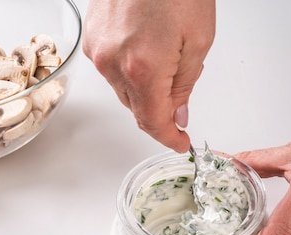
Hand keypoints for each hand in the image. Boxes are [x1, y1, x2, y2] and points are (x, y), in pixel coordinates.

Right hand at [83, 0, 215, 151]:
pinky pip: (111, 67)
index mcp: (142, 68)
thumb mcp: (198, 40)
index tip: (179, 143)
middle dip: (159, 108)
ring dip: (144, 86)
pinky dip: (129, 67)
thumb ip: (184, 85)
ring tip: (164, 54)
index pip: (152, 122)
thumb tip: (176, 115)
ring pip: (122, 88)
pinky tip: (146, 45)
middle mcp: (112, 62)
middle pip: (136, 107)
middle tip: (181, 90)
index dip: (168, 138)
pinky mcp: (92, 35)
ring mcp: (97, 48)